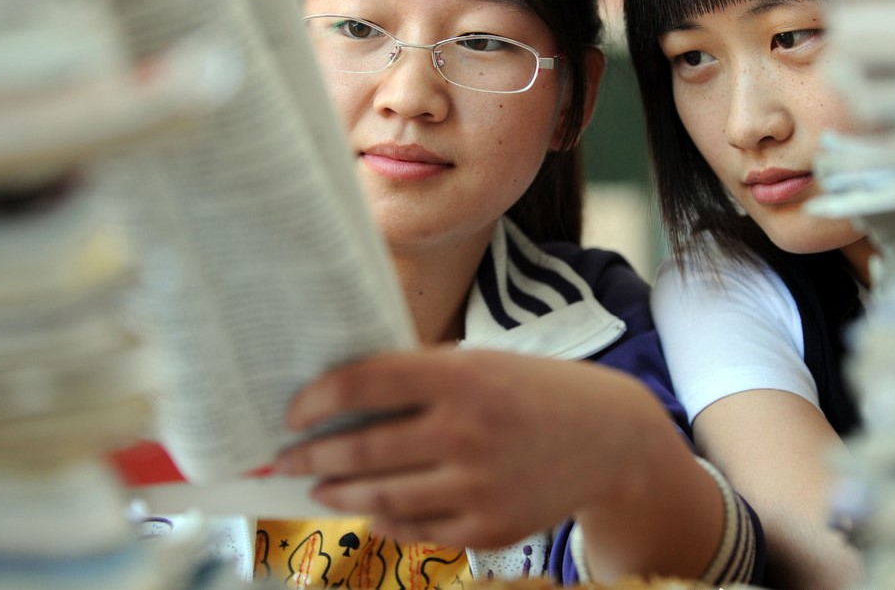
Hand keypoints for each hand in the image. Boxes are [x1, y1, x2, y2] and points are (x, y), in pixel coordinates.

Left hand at [273, 347, 667, 548]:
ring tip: (318, 489)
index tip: (291, 413)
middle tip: (283, 459)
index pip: (364, 384)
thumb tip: (342, 403)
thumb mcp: (484, 364)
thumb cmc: (535, 391)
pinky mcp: (491, 529)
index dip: (317, 400)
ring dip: (338, 494)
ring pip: (381, 497)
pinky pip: (417, 530)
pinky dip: (385, 522)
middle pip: (363, 449)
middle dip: (312, 457)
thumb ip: (421, 379)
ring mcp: (479, 487)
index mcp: (462, 376)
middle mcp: (467, 431)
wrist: (611, 438)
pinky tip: (370, 513)